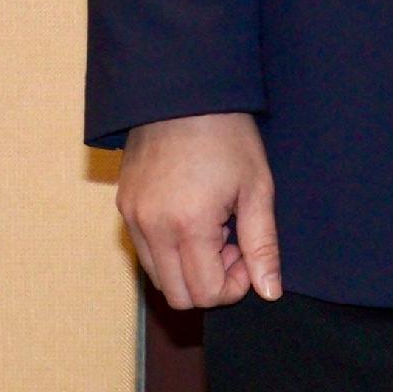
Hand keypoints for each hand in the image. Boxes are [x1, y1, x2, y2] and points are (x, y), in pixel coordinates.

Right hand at [118, 112, 281, 308]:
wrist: (184, 96)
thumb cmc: (228, 137)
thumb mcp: (257, 189)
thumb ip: (262, 245)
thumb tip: (269, 292)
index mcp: (187, 226)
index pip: (205, 293)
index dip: (233, 286)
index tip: (246, 252)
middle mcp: (151, 229)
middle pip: (177, 295)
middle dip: (210, 282)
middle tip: (232, 244)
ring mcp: (131, 219)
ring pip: (157, 277)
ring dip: (188, 268)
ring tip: (213, 229)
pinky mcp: (123, 207)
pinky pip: (144, 251)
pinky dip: (169, 251)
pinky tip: (192, 218)